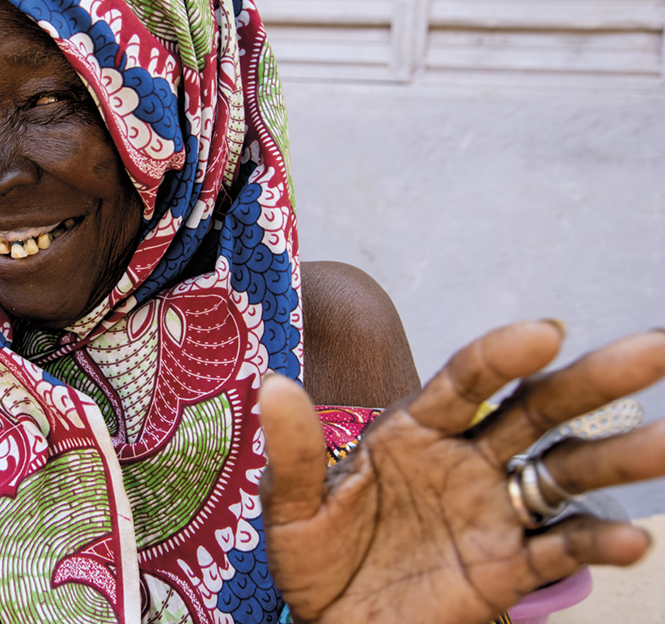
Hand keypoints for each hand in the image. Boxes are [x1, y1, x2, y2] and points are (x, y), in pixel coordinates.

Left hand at [259, 320, 664, 623]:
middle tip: (653, 349)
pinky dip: (594, 544)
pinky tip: (628, 540)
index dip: (502, 354)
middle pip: (535, 412)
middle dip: (592, 382)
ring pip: (563, 474)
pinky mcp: (508, 568)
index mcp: (414, 430)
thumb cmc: (315, 558)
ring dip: (617, 456)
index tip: (545, 332)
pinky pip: (558, 550)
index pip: (465, 381)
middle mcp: (466, 460)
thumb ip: (294, 453)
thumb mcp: (291, 507)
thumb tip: (274, 386)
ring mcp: (493, 512)